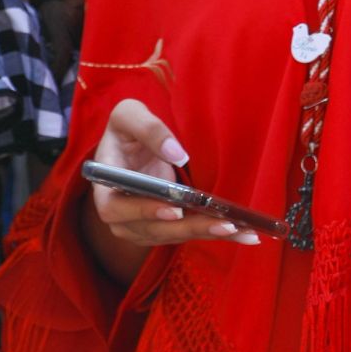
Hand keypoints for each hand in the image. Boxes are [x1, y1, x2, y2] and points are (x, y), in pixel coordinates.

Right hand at [90, 99, 257, 246]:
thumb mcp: (128, 115)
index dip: (144, 212)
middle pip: (153, 230)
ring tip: (243, 230)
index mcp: (106, 190)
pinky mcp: (164, 228)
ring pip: (175, 235)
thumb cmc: (126, 130)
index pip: (116, 209)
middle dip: (190, 228)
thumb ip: (148, 129)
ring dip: (208, 234)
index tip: (175, 209)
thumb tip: (175, 153)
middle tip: (224, 224)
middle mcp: (122, 217)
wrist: (132, 145)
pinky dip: (214, 233)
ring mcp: (143, 226)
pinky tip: (244, 234)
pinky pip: (188, 233)